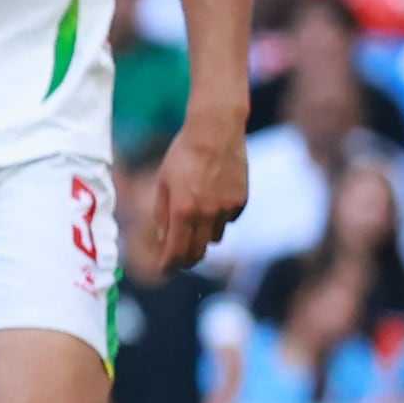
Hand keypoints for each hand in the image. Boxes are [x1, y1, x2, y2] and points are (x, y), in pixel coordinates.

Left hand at [149, 118, 247, 273]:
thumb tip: (164, 239)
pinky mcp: (242, 202)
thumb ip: (162, 213)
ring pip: (215, 237)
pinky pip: (228, 221)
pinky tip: (212, 202)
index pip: (177, 251)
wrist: (216, 132)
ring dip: (202, 237)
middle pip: (198, 251)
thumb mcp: (162, 183)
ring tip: (193, 222)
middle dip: (186, 258)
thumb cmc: (182, 155)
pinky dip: (218, 219)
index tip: (164, 270)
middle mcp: (207, 214)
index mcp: (183, 210)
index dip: (169, 265)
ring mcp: (228, 209)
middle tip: (177, 259)